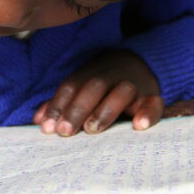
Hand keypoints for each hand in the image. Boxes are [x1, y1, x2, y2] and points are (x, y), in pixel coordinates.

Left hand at [33, 50, 163, 136]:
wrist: (140, 62)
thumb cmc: (104, 84)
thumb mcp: (82, 87)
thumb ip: (62, 104)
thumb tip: (39, 121)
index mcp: (90, 74)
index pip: (71, 86)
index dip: (58, 105)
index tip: (48, 128)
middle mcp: (111, 76)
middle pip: (93, 87)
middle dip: (78, 108)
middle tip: (65, 131)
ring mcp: (133, 85)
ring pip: (122, 91)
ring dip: (105, 110)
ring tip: (92, 129)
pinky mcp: (152, 96)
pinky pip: (153, 103)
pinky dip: (147, 113)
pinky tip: (138, 126)